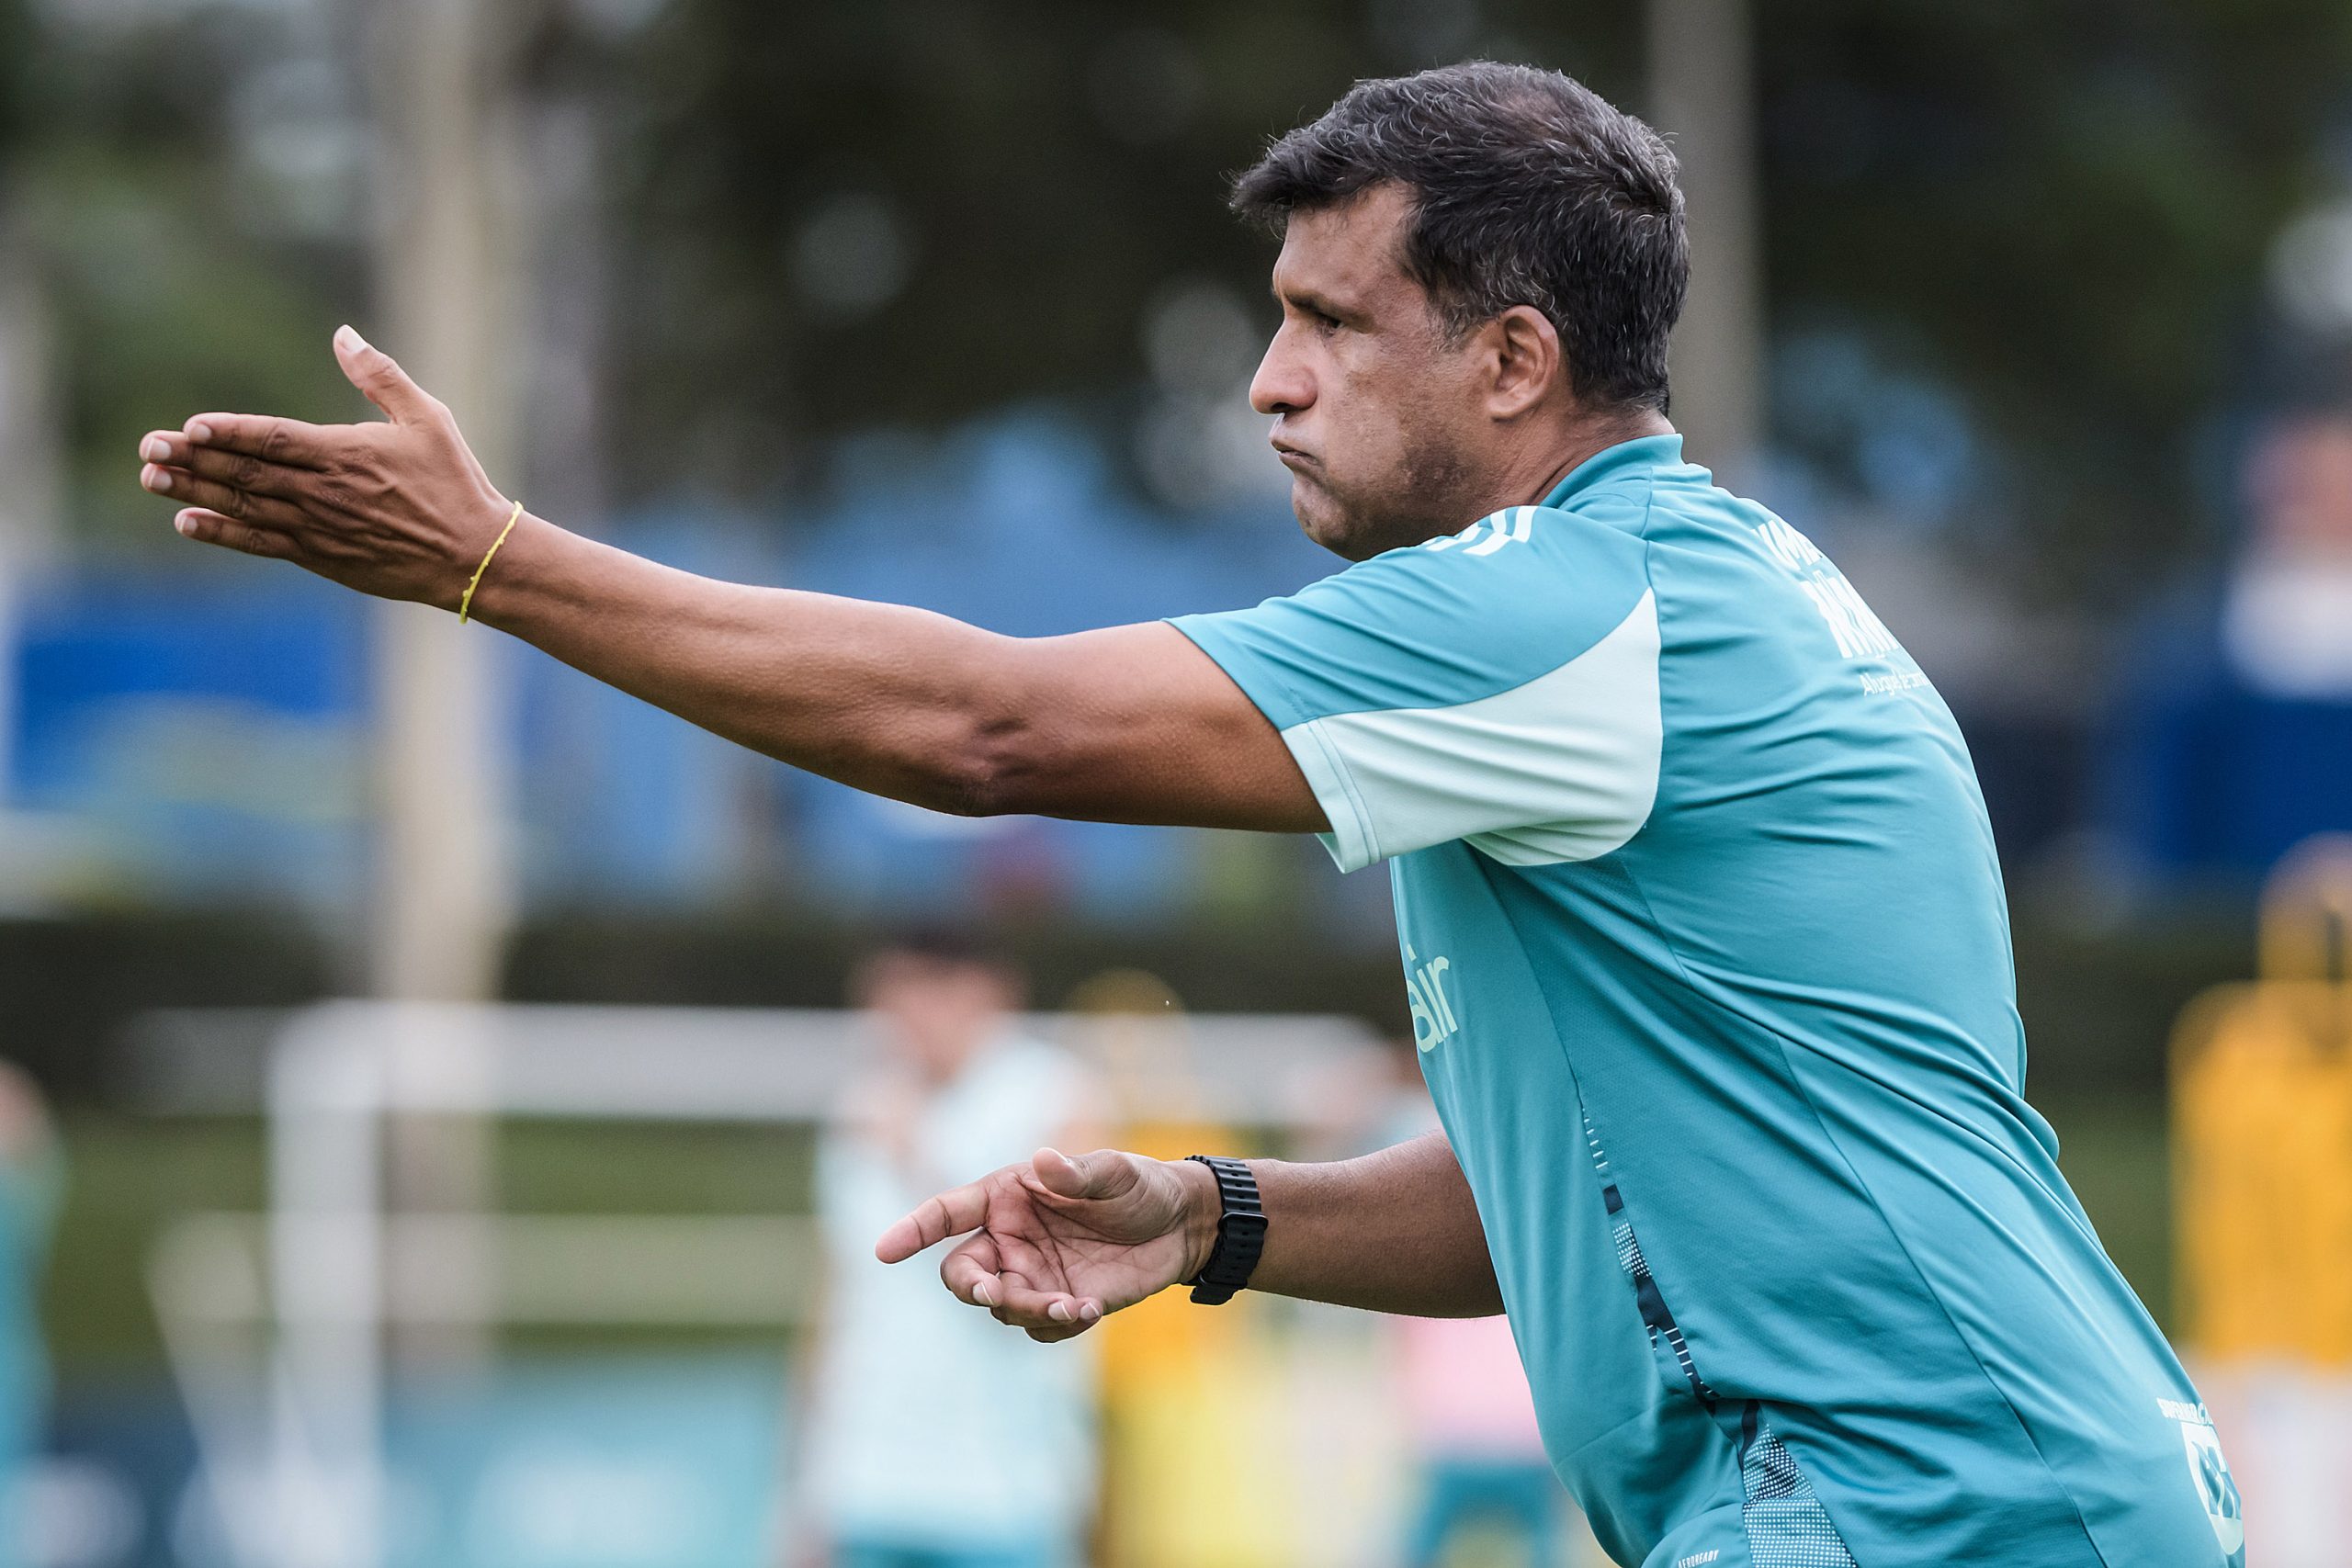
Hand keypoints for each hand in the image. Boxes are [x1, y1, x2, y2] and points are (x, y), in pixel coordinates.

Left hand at [135, 326, 517, 609]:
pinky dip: (222, 533)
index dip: (228, 433)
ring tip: (152, 478)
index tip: (190, 427)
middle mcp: (323, 492)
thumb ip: (379, 376)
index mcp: (345, 453)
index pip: (273, 439)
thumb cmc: (454, 483)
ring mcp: (318, 527)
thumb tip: (343, 334)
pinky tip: (188, 523)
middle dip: (193, 459)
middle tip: (149, 448)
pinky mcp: (320, 557)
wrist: (473, 557)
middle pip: (245, 472)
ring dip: (195, 491)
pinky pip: (260, 543)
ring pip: (244, 506)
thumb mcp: (428, 418)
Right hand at [875, 1147, 1219, 1342]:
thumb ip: (1078, 1172)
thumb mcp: (1115, 1172)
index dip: (913, 1230)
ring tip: (1072, 1306)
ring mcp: (1031, 1276)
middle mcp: (1009, 1238)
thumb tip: (1044, 1160)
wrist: (1180, 1227)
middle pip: (961, 1273)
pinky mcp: (1057, 1305)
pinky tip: (1089, 1311)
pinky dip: (1055, 1326)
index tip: (883, 1251)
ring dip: (1026, 1311)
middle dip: (972, 1287)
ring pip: (1000, 1307)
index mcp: (1007, 1195)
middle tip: (996, 1294)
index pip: (947, 1213)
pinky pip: (1037, 1328)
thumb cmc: (1140, 1186)